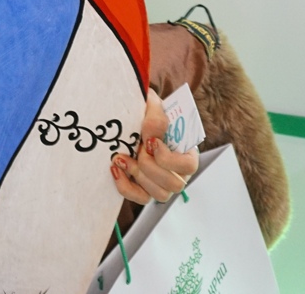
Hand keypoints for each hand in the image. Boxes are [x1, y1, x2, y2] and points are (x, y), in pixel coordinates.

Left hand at [110, 89, 198, 204]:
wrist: (133, 120)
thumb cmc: (149, 114)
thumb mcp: (153, 107)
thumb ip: (155, 116)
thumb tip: (151, 132)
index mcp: (187, 153)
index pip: (189, 166)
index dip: (169, 159)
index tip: (150, 143)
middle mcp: (179, 173)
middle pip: (174, 184)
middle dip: (150, 166)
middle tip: (137, 149)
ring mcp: (163, 184)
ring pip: (159, 194)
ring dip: (138, 175)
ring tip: (122, 158)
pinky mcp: (145, 190)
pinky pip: (139, 198)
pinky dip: (125, 186)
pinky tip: (115, 169)